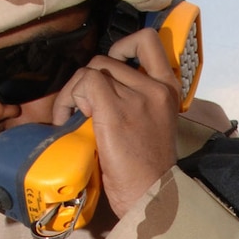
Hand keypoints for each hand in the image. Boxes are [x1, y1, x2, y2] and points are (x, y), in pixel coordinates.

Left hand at [52, 28, 179, 221]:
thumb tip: (99, 91)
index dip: (124, 45)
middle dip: (87, 80)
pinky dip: (70, 99)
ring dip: (74, 92)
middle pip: (107, 60)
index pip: (149, 42)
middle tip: (79, 107)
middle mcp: (154, 88)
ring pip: (92, 70)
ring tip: (71, 118)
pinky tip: (70, 120)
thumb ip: (136, 102)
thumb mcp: (153, 126)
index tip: (112, 65)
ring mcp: (136, 97)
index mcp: (168, 90)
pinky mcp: (115, 110)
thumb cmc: (148, 171)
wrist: (152, 196)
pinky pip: (85, 83)